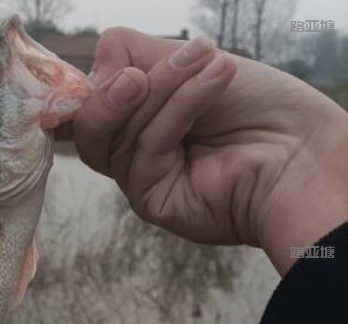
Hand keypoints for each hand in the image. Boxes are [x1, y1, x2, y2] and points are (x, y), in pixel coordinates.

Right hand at [59, 27, 347, 274]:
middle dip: (114, 92)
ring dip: (164, 88)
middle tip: (139, 73)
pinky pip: (146, 150)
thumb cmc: (258, 105)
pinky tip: (215, 81)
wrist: (303, 148)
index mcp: (137, 120)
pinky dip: (180, 109)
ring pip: (118, 132)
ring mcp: (140, 178)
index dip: (88, 87)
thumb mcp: (188, 61)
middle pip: (90, 124)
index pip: (88, 104)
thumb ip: (133, 56)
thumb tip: (93, 68)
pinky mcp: (151, 201)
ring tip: (206, 61)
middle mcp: (133, 152)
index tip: (114, 64)